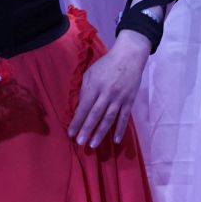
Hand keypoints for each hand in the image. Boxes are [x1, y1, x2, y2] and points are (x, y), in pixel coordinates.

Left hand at [67, 31, 151, 148]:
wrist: (129, 56)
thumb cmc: (106, 64)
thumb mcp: (90, 73)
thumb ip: (84, 90)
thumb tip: (80, 107)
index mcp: (94, 86)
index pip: (84, 107)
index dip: (77, 121)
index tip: (70, 133)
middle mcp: (107, 93)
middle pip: (95, 115)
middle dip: (87, 129)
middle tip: (80, 143)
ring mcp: (120, 98)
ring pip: (109, 118)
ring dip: (101, 133)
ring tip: (93, 144)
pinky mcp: (130, 100)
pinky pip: (124, 117)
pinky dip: (120, 129)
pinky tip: (116, 140)